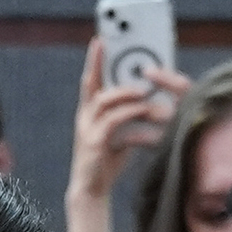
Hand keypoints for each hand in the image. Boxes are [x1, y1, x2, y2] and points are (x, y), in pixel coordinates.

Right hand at [69, 37, 190, 206]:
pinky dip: (131, 115)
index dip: (94, 61)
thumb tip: (147, 104)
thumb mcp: (117, 135)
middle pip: (92, 85)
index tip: (99, 40)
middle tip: (127, 62)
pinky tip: (144, 113)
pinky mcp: (95, 143)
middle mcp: (84, 117)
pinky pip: (114, 122)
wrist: (91, 190)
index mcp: (88, 113)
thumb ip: (126, 118)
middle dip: (105, 68)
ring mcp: (87, 129)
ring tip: (146, 95)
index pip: (90, 82)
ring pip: (105, 102)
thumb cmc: (105, 162)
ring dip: (127, 94)